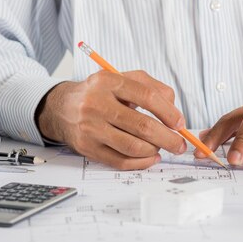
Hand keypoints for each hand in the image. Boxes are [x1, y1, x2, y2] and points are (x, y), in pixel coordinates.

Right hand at [37, 70, 186, 169]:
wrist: (62, 108)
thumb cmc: (100, 93)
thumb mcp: (122, 79)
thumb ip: (151, 86)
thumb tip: (173, 109)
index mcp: (108, 82)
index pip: (147, 96)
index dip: (168, 112)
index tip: (180, 123)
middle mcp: (96, 104)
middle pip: (142, 126)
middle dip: (168, 138)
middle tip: (179, 144)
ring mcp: (90, 128)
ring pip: (132, 146)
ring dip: (154, 150)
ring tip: (160, 147)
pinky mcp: (87, 147)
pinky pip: (120, 161)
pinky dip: (141, 163)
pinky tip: (150, 157)